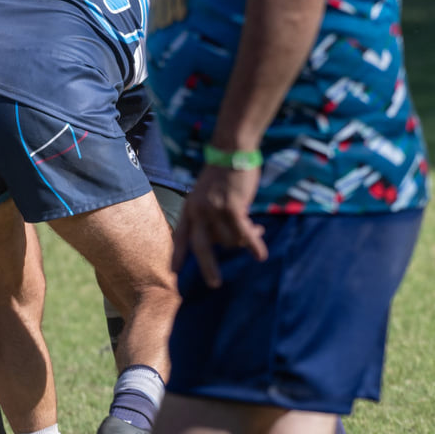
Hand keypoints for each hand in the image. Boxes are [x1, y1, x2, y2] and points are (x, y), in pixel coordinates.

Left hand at [171, 162, 267, 286]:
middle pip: (200, 247)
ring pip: (230, 239)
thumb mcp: (209, 195)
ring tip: (257, 230)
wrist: (232, 150)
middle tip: (215, 284)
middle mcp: (198, 211)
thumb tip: (231, 242)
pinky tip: (261, 255)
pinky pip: (244, 234)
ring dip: (244, 239)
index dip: (178, 256)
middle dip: (208, 268)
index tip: (173, 274)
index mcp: (190, 208)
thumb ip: (213, 217)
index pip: (180, 237)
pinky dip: (254, 244)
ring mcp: (214, 209)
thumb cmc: (224, 173)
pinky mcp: (232, 207)